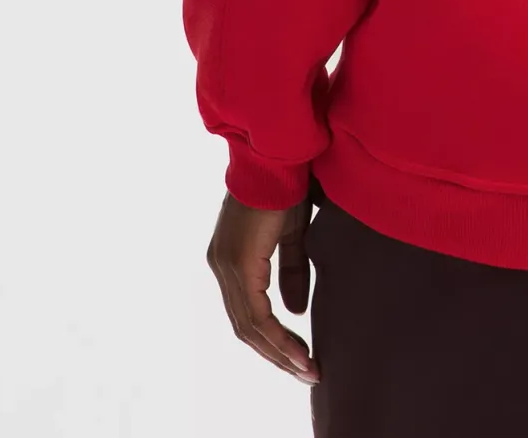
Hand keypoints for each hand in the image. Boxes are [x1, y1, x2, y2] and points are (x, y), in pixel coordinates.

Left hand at [205, 192, 318, 384]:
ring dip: (279, 352)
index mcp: (232, 259)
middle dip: (277, 354)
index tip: (301, 356)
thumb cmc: (287, 185)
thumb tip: (295, 311)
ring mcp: (226, 265)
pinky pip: (255, 313)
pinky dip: (276, 336)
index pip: (247, 312)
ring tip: (306, 369)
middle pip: (245, 326)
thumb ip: (291, 271)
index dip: (273, 338)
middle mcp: (222, 266)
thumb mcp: (293, 234)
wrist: (279, 155)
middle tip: (306, 373)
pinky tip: (297, 349)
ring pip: (248, 325)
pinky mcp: (238, 263)